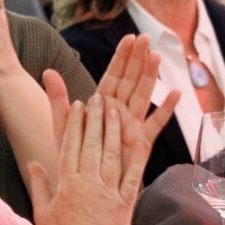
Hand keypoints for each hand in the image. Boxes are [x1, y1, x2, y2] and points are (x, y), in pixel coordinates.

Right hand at [29, 93, 143, 224]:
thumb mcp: (43, 212)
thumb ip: (40, 185)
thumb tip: (34, 163)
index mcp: (67, 184)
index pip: (71, 145)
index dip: (75, 123)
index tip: (78, 105)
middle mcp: (88, 184)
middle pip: (92, 143)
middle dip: (96, 118)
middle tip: (99, 97)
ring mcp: (108, 192)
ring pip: (112, 154)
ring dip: (114, 129)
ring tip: (117, 110)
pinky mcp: (125, 203)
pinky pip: (132, 175)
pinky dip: (136, 156)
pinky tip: (139, 138)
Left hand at [42, 36, 178, 179]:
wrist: (84, 186)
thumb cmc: (73, 156)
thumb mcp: (63, 125)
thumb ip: (58, 98)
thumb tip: (48, 71)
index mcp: (102, 104)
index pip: (113, 75)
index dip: (122, 57)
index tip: (130, 38)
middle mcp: (119, 111)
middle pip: (131, 80)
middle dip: (139, 59)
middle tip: (147, 38)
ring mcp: (132, 125)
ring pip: (143, 95)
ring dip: (151, 76)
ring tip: (158, 56)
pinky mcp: (142, 142)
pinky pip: (156, 123)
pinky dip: (166, 109)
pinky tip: (176, 93)